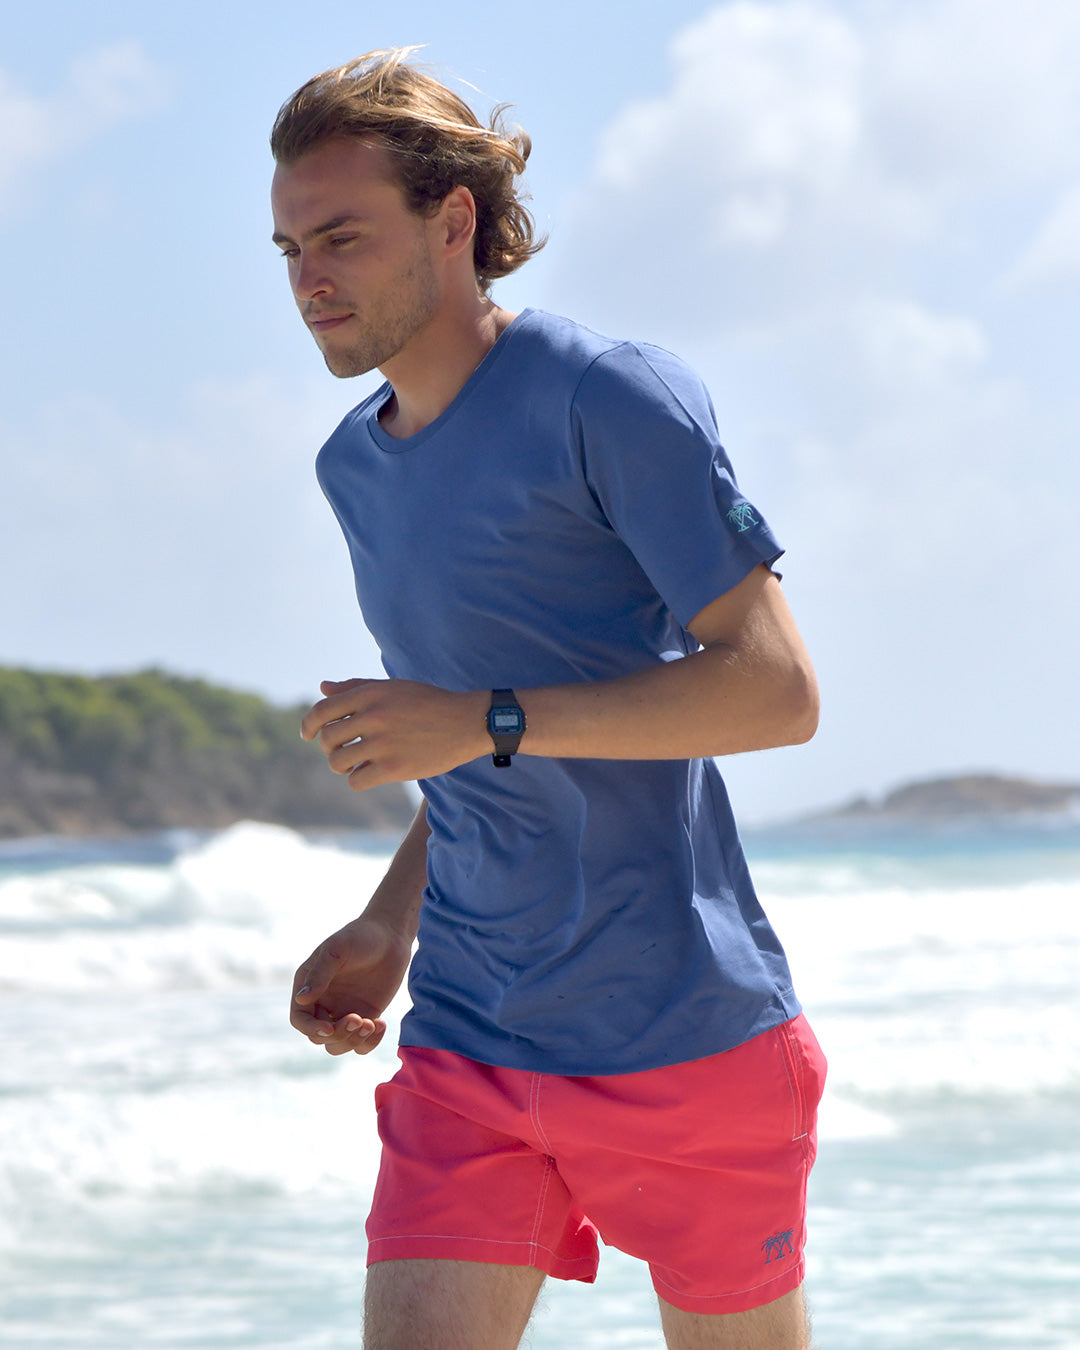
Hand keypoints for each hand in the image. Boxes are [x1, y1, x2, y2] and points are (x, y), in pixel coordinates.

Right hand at [291, 914, 412, 1055]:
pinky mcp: (365, 1016)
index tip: (330, 1027)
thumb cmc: (360, 936)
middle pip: (319, 1037)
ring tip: (372, 1023)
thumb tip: (301, 998)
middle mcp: (323, 1002)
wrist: (391, 936)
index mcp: (309, 986)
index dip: (311, 1028)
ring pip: (339, 1044)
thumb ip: (320, 973)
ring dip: (353, 1041)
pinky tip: (381, 1023)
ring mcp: (344, 1011)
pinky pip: (361, 1043)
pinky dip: (370, 1042)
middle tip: (359, 1019)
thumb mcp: (337, 950)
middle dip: (338, 1034)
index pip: (300, 1019)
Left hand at [301, 677, 487, 788]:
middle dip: (329, 747)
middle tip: (342, 750)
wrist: (467, 722)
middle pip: (327, 739)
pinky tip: (369, 773)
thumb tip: (323, 688)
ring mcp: (383, 744)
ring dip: (341, 766)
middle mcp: (373, 717)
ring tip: (354, 763)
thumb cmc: (428, 703)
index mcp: (370, 694)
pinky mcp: (394, 768)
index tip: (307, 734)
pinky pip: (356, 780)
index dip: (308, 725)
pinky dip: (358, 779)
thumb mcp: (393, 687)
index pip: (322, 711)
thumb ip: (356, 687)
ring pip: (337, 762)